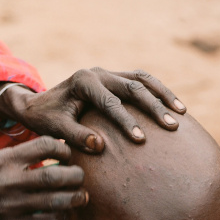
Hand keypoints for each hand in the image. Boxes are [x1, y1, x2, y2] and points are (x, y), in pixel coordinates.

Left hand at [0, 68, 185, 152]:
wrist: (39, 104)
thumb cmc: (46, 119)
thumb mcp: (55, 129)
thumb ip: (75, 136)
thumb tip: (100, 146)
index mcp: (83, 82)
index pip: (110, 102)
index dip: (126, 121)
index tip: (140, 139)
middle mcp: (98, 73)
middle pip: (133, 87)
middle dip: (154, 107)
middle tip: (171, 126)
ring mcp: (108, 73)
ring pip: (142, 80)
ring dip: (163, 95)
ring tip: (181, 114)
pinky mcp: (115, 78)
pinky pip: (142, 81)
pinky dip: (159, 92)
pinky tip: (174, 106)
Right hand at [0, 136, 87, 219]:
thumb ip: (26, 155)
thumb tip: (63, 150)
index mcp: (4, 159)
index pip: (45, 146)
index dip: (64, 150)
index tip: (68, 156)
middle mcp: (7, 181)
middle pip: (55, 176)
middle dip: (75, 176)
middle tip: (80, 177)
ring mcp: (10, 206)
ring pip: (56, 201)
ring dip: (75, 198)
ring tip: (80, 196)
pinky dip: (63, 218)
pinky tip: (64, 214)